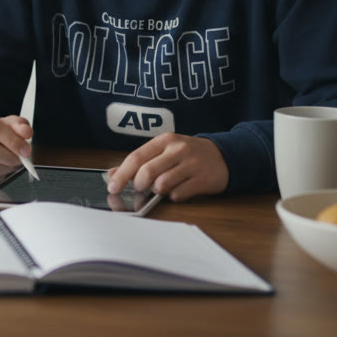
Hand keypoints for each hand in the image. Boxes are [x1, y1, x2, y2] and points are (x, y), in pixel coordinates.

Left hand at [106, 133, 228, 201]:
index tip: (112, 187)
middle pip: (147, 172)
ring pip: (161, 185)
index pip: (136, 157)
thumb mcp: (164, 151)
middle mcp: (178, 149)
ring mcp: (192, 164)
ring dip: (158, 191)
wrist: (224, 156)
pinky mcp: (203, 179)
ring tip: (164, 186)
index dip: (121, 174)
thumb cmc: (188, 155)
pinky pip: (178, 195)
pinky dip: (174, 196)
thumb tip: (111, 174)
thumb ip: (140, 161)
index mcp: (165, 140)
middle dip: (139, 185)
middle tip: (142, 188)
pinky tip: (180, 189)